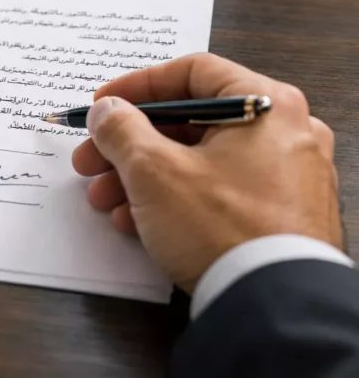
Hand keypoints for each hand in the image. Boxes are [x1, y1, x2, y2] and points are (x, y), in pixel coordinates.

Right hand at [72, 53, 340, 292]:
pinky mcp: (280, 215)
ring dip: (143, 176)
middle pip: (191, 122)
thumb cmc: (222, 228)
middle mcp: (286, 133)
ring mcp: (287, 176)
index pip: (192, 71)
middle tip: (91, 160)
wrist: (272, 305)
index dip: (137, 86)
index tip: (102, 105)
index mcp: (266, 105)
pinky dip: (174, 199)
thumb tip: (106, 111)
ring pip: (199, 160)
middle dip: (129, 144)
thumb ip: (120, 129)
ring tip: (105, 200)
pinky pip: (218, 192)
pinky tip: (136, 222)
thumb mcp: (153, 170)